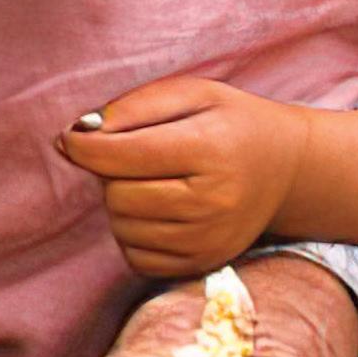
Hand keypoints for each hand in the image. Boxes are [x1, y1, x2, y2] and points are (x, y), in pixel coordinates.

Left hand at [60, 75, 301, 277]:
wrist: (286, 169)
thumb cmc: (230, 123)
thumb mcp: (190, 93)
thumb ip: (130, 107)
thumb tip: (73, 136)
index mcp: (209, 149)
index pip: (122, 155)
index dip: (83, 146)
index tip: (71, 137)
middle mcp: (213, 201)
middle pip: (117, 195)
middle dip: (111, 173)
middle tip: (135, 157)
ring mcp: (209, 239)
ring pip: (123, 227)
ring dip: (122, 203)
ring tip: (152, 181)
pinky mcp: (203, 263)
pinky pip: (136, 257)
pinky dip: (135, 234)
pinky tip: (158, 211)